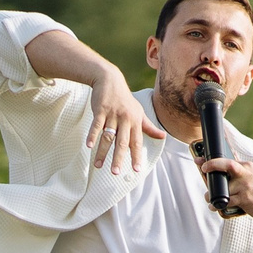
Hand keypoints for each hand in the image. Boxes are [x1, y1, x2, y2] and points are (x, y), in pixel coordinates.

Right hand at [84, 64, 164, 178]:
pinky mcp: (100, 110)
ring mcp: (112, 115)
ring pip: (107, 137)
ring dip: (102, 152)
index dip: (136, 156)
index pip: (136, 142)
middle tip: (116, 173)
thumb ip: (149, 127)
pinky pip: (96, 125)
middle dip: (119, 158)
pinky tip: (89, 146)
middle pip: (122, 142)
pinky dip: (92, 135)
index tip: (136, 170)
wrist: (110, 80)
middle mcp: (125, 120)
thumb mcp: (139, 112)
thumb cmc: (126, 99)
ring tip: (98, 166)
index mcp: (135, 122)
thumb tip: (163, 137)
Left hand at [197, 156, 252, 223]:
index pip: (228, 160)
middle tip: (202, 170)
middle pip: (225, 165)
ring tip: (209, 198)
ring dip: (212, 194)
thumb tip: (224, 169)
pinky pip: (226, 201)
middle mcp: (246, 174)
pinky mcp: (245, 198)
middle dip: (211, 165)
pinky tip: (214, 206)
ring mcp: (245, 186)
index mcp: (247, 167)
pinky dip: (218, 204)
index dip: (212, 160)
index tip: (200, 161)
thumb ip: (241, 172)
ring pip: (223, 187)